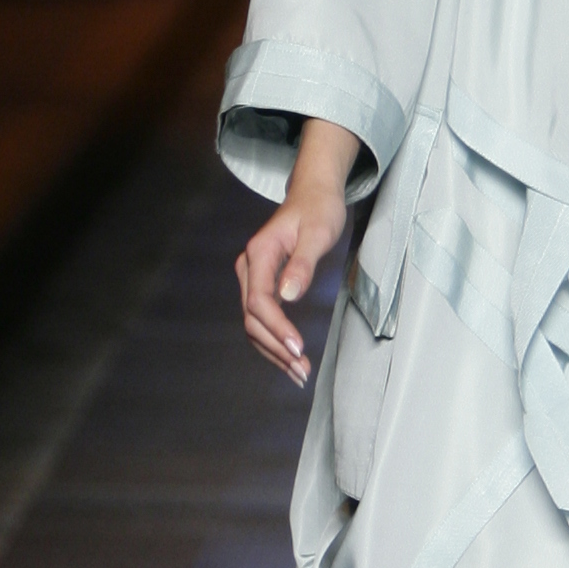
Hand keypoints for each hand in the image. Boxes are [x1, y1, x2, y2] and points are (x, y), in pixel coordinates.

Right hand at [236, 118, 357, 386]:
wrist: (314, 194)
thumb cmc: (318, 209)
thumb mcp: (318, 232)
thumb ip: (303, 264)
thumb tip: (288, 295)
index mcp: (259, 254)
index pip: (260, 301)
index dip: (277, 328)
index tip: (298, 348)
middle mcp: (249, 268)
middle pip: (253, 318)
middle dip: (276, 347)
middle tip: (302, 370)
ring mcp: (252, 278)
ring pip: (254, 324)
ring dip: (274, 351)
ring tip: (299, 373)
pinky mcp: (261, 285)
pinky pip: (261, 319)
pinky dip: (274, 342)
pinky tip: (290, 360)